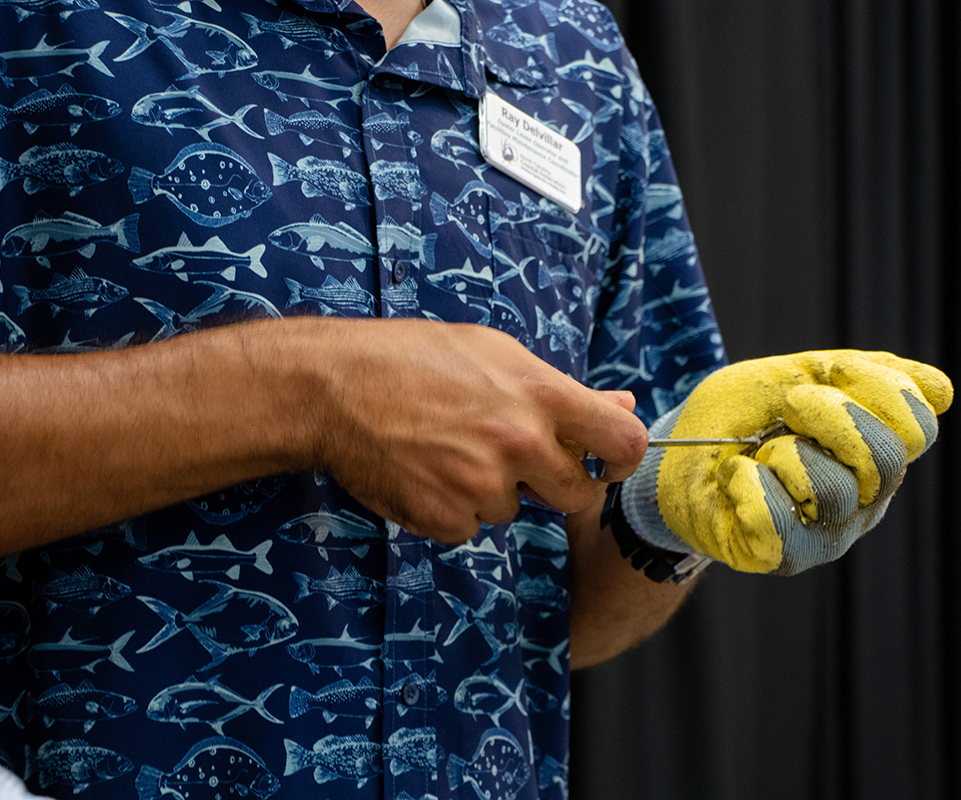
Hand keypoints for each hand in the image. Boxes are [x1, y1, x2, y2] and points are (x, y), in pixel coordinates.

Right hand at [305, 319, 647, 543]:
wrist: (335, 386)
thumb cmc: (416, 359)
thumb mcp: (497, 354)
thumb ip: (564, 390)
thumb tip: (622, 405)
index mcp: (542, 395)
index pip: (625, 442)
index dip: (623, 458)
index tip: (606, 461)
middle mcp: (521, 443)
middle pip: (578, 494)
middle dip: (557, 484)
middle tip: (516, 459)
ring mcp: (483, 485)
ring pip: (515, 510)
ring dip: (493, 492)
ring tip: (450, 449)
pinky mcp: (446, 518)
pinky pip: (470, 527)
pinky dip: (454, 508)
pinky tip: (426, 471)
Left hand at [622, 350, 952, 573]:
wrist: (671, 459)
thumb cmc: (735, 418)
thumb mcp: (789, 375)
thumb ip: (859, 375)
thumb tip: (939, 392)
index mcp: (875, 452)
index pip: (918, 425)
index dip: (873, 391)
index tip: (820, 379)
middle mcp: (864, 500)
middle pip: (889, 459)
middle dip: (829, 416)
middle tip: (787, 410)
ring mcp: (827, 535)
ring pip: (833, 490)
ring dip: (782, 453)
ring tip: (756, 453)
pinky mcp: (780, 557)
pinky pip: (776, 521)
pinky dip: (746, 485)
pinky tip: (736, 479)